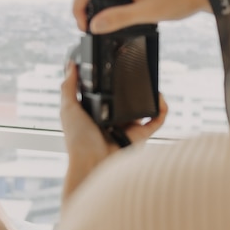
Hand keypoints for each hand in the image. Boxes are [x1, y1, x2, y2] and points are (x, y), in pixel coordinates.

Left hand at [60, 63, 167, 195]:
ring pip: (142, 108)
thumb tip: (70, 66)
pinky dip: (161, 109)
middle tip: (136, 72)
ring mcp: (126, 128)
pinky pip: (155, 120)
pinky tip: (160, 98)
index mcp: (94, 113)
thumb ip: (69, 87)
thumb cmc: (77, 140)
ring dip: (149, 96)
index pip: (104, 94)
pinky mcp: (140, 136)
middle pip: (125, 100)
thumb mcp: (68, 109)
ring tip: (150, 82)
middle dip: (132, 88)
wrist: (92, 163)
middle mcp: (111, 120)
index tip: (115, 67)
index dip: (110, 82)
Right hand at [72, 0, 208, 33]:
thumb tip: (94, 25)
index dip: (78, 8)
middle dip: (81, 9)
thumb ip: (120, 18)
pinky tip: (109, 19)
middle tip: (89, 29)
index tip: (85, 27)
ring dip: (90, 8)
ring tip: (97, 27)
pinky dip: (101, 6)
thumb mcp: (149, 11)